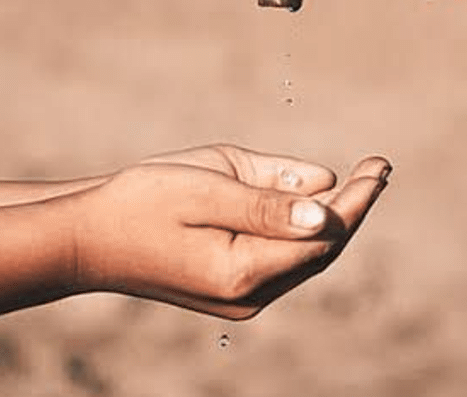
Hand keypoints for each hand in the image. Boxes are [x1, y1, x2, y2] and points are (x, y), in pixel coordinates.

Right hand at [65, 145, 389, 319]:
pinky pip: (281, 260)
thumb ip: (267, 196)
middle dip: (352, 208)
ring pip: (304, 257)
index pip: (324, 235)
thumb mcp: (205, 184)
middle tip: (378, 167)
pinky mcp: (230, 292)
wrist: (86, 240)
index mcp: (243, 269)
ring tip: (357, 180)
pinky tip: (311, 203)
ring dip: (330, 220)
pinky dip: (300, 231)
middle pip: (321, 251)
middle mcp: (248, 296)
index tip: (380, 165)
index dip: (357, 200)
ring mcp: (239, 300)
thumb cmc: (139, 202)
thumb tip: (327, 203)